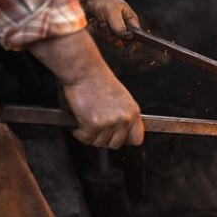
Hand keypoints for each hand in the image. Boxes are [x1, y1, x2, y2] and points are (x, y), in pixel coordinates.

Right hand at [28, 30, 143, 148]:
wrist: (85, 72)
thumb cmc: (99, 81)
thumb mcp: (121, 98)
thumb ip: (124, 115)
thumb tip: (121, 131)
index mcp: (133, 112)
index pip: (137, 139)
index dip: (125, 140)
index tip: (116, 137)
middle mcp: (124, 119)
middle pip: (116, 144)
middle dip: (104, 139)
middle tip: (95, 129)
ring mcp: (109, 123)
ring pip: (99, 143)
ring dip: (90, 136)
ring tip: (86, 122)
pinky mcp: (93, 125)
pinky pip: (85, 139)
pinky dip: (79, 133)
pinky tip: (79, 122)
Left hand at [60, 0, 138, 44]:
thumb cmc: (103, 1)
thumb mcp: (113, 13)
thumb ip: (120, 26)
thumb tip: (128, 38)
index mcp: (130, 21)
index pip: (137, 38)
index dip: (133, 46)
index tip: (126, 52)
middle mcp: (123, 28)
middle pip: (121, 42)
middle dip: (111, 36)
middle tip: (103, 24)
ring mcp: (111, 31)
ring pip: (109, 41)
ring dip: (101, 31)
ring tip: (98, 19)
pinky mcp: (101, 33)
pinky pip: (99, 38)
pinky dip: (95, 30)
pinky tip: (93, 20)